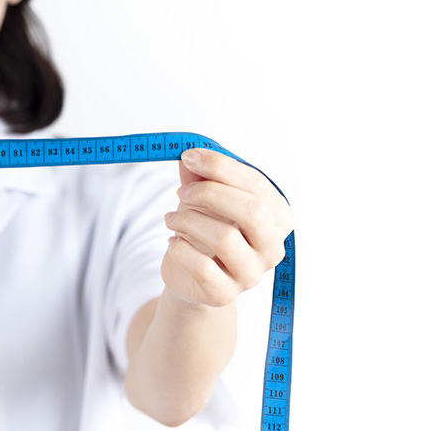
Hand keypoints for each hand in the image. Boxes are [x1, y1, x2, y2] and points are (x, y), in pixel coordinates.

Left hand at [161, 148, 293, 307]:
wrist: (189, 277)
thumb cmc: (203, 230)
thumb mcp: (202, 197)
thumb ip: (200, 175)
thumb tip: (191, 154)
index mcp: (277, 217)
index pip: (257, 185)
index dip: (221, 167)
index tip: (188, 156)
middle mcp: (272, 247)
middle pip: (252, 211)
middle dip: (210, 193)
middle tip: (181, 191)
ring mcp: (251, 274)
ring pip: (225, 237)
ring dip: (188, 220)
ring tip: (171, 218)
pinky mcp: (224, 294)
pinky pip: (201, 266)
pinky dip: (179, 249)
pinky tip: (174, 243)